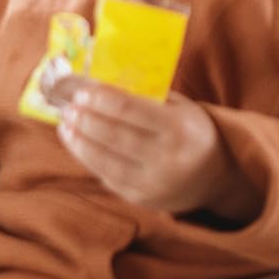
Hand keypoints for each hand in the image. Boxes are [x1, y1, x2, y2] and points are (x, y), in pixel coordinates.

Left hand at [48, 79, 257, 219]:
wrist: (214, 177)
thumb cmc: (187, 131)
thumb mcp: (177, 107)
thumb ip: (143, 96)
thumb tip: (94, 80)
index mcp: (180, 128)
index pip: (132, 111)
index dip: (103, 100)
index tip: (81, 92)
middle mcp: (169, 159)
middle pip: (116, 136)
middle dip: (87, 120)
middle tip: (68, 107)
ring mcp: (156, 183)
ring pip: (107, 160)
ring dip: (80, 140)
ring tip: (65, 123)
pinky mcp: (142, 199)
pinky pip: (107, 177)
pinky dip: (87, 158)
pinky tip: (75, 142)